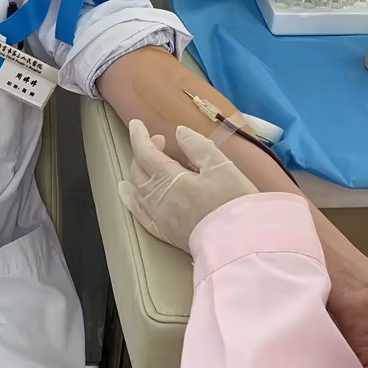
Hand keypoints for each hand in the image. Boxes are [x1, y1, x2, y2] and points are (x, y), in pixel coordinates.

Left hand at [118, 119, 257, 251]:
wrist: (240, 242)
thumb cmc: (233, 201)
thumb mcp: (221, 166)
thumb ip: (198, 146)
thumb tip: (179, 132)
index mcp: (170, 179)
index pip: (145, 153)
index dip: (138, 136)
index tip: (136, 124)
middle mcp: (158, 198)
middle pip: (139, 171)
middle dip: (144, 152)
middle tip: (160, 143)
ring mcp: (159, 217)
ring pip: (137, 190)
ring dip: (138, 172)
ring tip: (146, 163)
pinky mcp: (164, 233)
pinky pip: (140, 213)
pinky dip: (131, 199)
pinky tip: (128, 193)